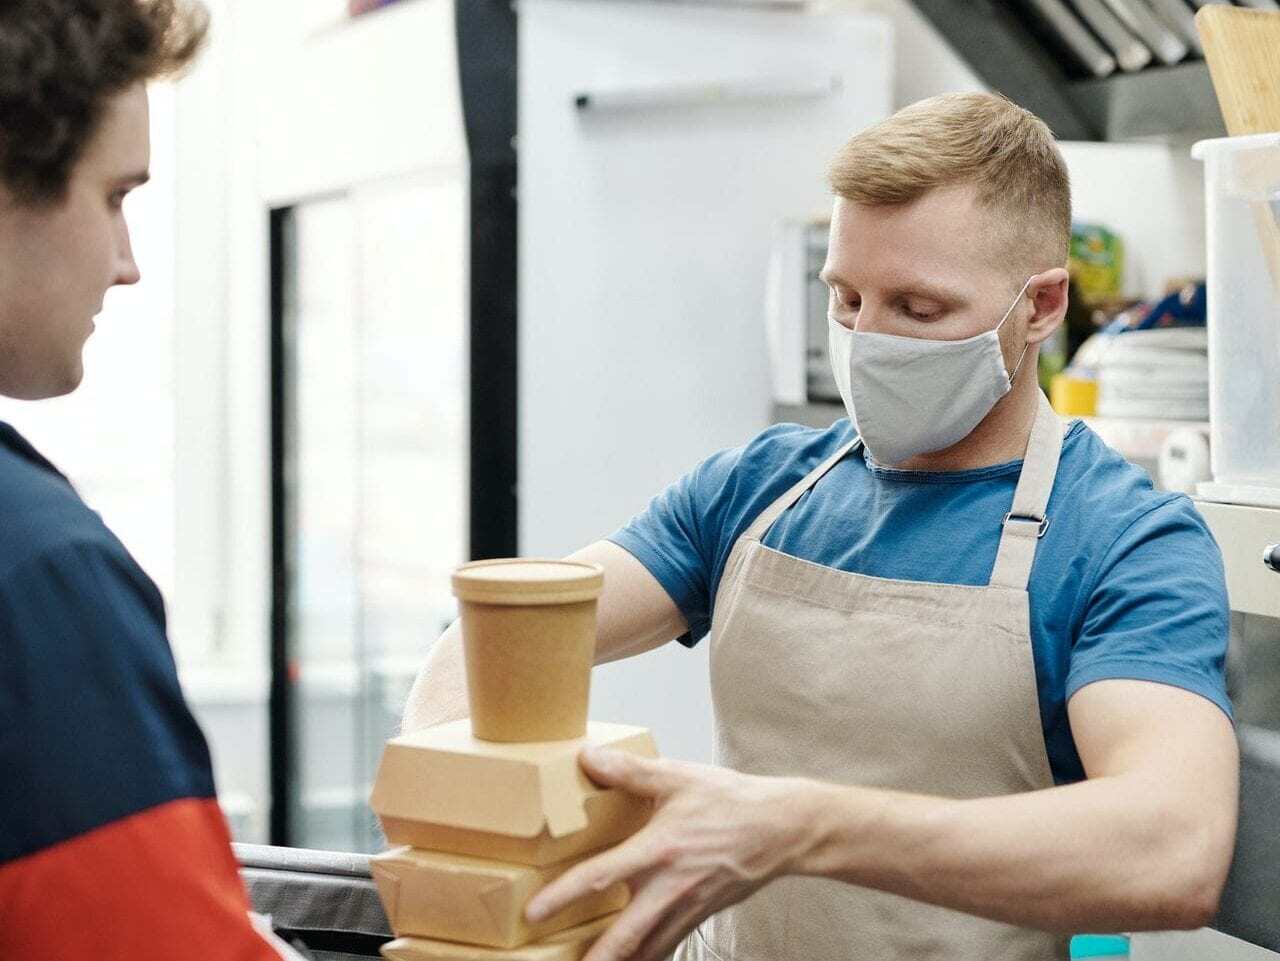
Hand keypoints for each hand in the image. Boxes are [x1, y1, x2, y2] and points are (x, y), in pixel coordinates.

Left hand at [525, 747, 821, 960]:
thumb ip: (630, 771)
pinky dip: (647, 958)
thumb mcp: (678, 777)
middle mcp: (670, 886)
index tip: (534, 912)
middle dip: (594, 959)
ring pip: (646, 950)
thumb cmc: (730, 801)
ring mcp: (686, 907)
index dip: (565, 895)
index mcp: (659, 849)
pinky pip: (667, 946)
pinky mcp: (699, 916)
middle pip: (624, 935)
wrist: (781, 829)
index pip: (602, 876)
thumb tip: (588, 757)